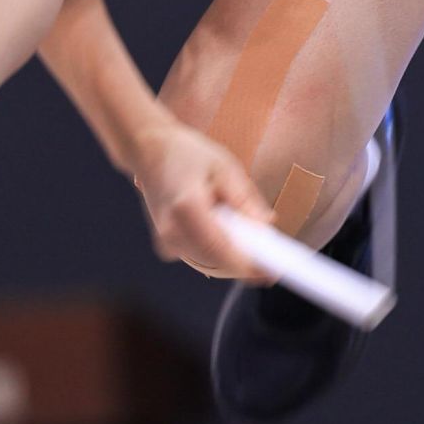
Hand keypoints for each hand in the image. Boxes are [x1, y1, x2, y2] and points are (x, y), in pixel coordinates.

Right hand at [130, 119, 275, 279]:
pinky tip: (233, 243)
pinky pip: (199, 260)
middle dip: (246, 266)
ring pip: (209, 266)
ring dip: (234, 262)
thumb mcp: (225, 167)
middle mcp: (172, 230)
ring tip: (257, 251)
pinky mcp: (166, 245)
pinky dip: (220, 257)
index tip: (272, 273)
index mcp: (186, 207)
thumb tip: (266, 227)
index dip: (248, 266)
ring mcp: (166, 241)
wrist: (149, 151)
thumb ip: (245, 200)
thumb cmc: (188, 154)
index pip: (220, 249)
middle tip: (273, 265)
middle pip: (216, 264)